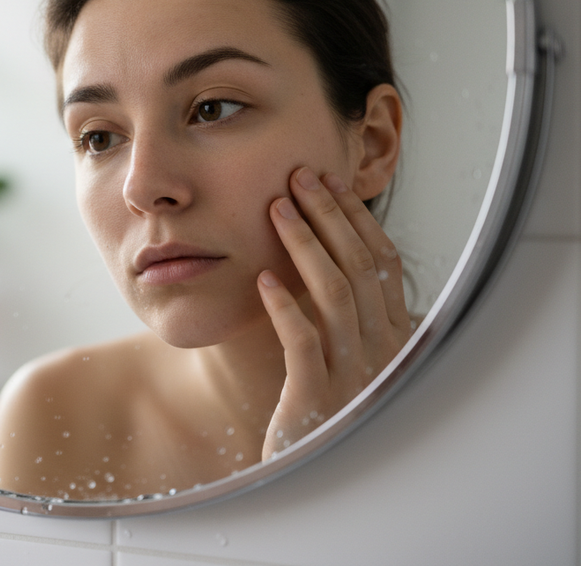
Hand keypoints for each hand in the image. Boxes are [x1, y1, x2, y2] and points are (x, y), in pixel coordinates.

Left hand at [257, 167, 410, 459]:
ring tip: (276, 209)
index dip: (356, 218)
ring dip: (306, 245)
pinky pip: (304, 342)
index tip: (329, 180)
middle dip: (330, 216)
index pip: (381, 263)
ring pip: (335, 295)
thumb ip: (341, 313)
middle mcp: (381, 351)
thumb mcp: (342, 356)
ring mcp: (354, 375)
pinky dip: (286, 306)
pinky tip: (263, 278)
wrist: (314, 478)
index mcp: (392, 337)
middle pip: (359, 267)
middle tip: (299, 176)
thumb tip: (318, 251)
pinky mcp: (318, 398)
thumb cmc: (324, 409)